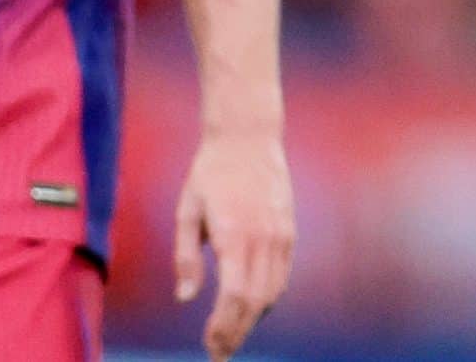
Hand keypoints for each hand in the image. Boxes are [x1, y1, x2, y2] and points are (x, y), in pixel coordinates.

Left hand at [173, 128, 295, 360]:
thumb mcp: (187, 210)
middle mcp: (263, 238)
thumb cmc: (210, 172)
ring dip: (252, 320)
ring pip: (272, 294)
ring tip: (230, 335)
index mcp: (234, 234)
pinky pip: (281, 276)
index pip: (233, 296)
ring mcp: (281, 235)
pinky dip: (267, 299)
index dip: (223, 328)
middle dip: (236, 333)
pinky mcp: (289, 231)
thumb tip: (185, 298)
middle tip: (219, 354)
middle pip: (255, 303)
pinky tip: (249, 307)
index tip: (210, 348)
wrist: (248, 136)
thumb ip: (185, 256)